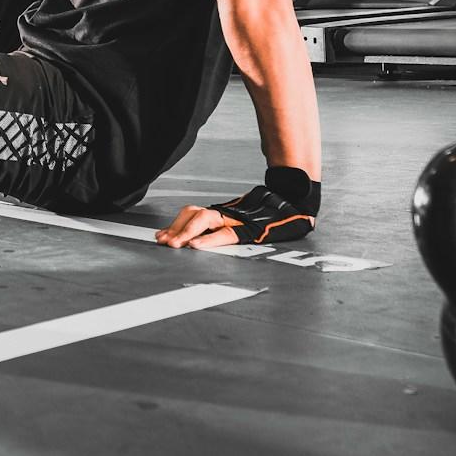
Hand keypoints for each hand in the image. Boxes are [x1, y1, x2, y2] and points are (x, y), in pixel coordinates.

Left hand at [157, 178, 317, 248]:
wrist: (297, 208)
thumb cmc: (270, 220)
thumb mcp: (241, 225)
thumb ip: (221, 230)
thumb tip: (194, 240)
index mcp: (224, 213)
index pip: (192, 213)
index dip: (174, 223)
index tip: (158, 236)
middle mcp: (228, 213)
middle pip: (194, 213)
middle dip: (176, 228)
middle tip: (163, 243)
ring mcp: (238, 219)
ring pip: (206, 219)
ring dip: (187, 232)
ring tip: (176, 245)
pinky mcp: (251, 230)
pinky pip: (227, 234)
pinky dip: (209, 240)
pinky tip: (196, 246)